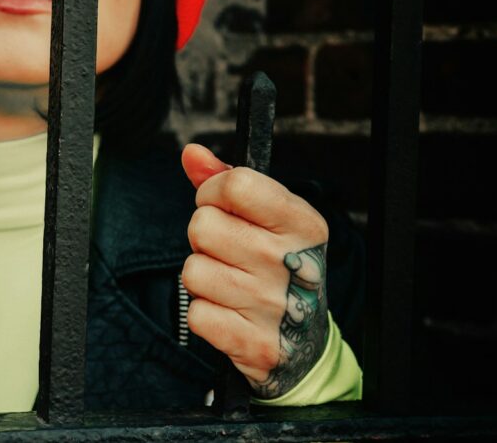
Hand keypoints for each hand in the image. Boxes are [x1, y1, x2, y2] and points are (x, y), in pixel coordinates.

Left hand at [180, 143, 329, 398]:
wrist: (305, 342)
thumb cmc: (280, 265)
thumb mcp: (267, 217)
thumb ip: (225, 179)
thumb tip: (191, 153)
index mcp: (301, 223)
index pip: (237, 184)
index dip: (213, 192)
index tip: (220, 205)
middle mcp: (291, 261)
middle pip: (202, 226)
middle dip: (204, 237)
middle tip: (227, 251)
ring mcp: (274, 305)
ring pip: (192, 271)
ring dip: (203, 276)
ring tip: (229, 282)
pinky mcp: (254, 343)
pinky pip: (196, 314)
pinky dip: (205, 313)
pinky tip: (229, 311)